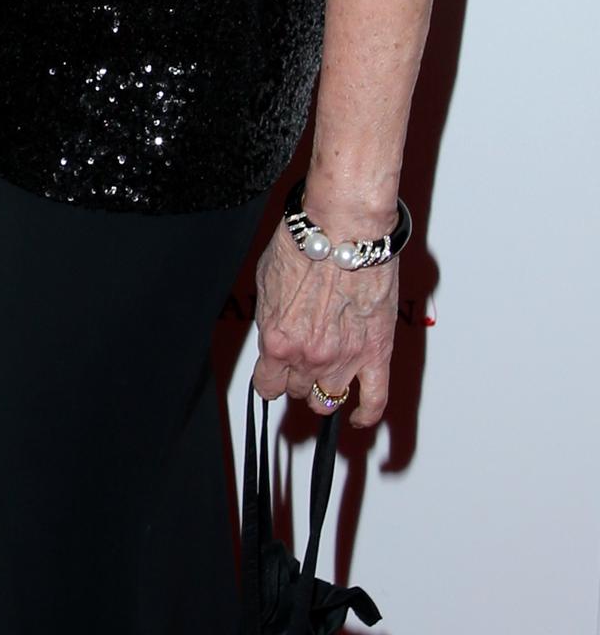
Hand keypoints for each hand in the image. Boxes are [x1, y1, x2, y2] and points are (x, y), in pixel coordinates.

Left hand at [251, 220, 397, 427]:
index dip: (270, 379)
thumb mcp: (266, 281)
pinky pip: (374, 400)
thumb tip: (273, 335)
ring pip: (328, 398)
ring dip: (325, 388)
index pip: (268, 386)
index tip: (274, 375)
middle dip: (297, 376)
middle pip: (297, 390)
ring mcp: (344, 359)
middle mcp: (309, 356)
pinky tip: (359, 416)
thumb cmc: (304, 245)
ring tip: (327, 371)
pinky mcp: (377, 354)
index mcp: (279, 340)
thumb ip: (270, 318)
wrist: (342, 228)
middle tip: (303, 355)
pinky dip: (366, 414)